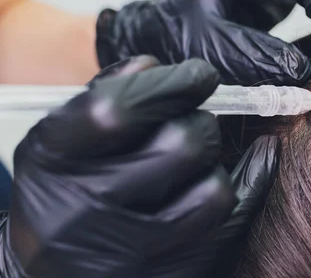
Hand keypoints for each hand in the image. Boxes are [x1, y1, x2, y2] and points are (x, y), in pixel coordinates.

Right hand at [0, 57, 279, 277]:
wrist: (52, 265)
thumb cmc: (66, 184)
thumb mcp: (66, 133)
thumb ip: (109, 93)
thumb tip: (158, 66)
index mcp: (54, 158)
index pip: (119, 110)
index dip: (171, 85)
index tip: (200, 76)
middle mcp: (85, 209)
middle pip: (180, 146)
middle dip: (200, 123)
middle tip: (195, 122)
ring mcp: (127, 251)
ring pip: (214, 189)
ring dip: (214, 162)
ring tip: (195, 160)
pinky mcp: (166, 273)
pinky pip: (229, 223)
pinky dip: (243, 187)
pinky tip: (237, 171)